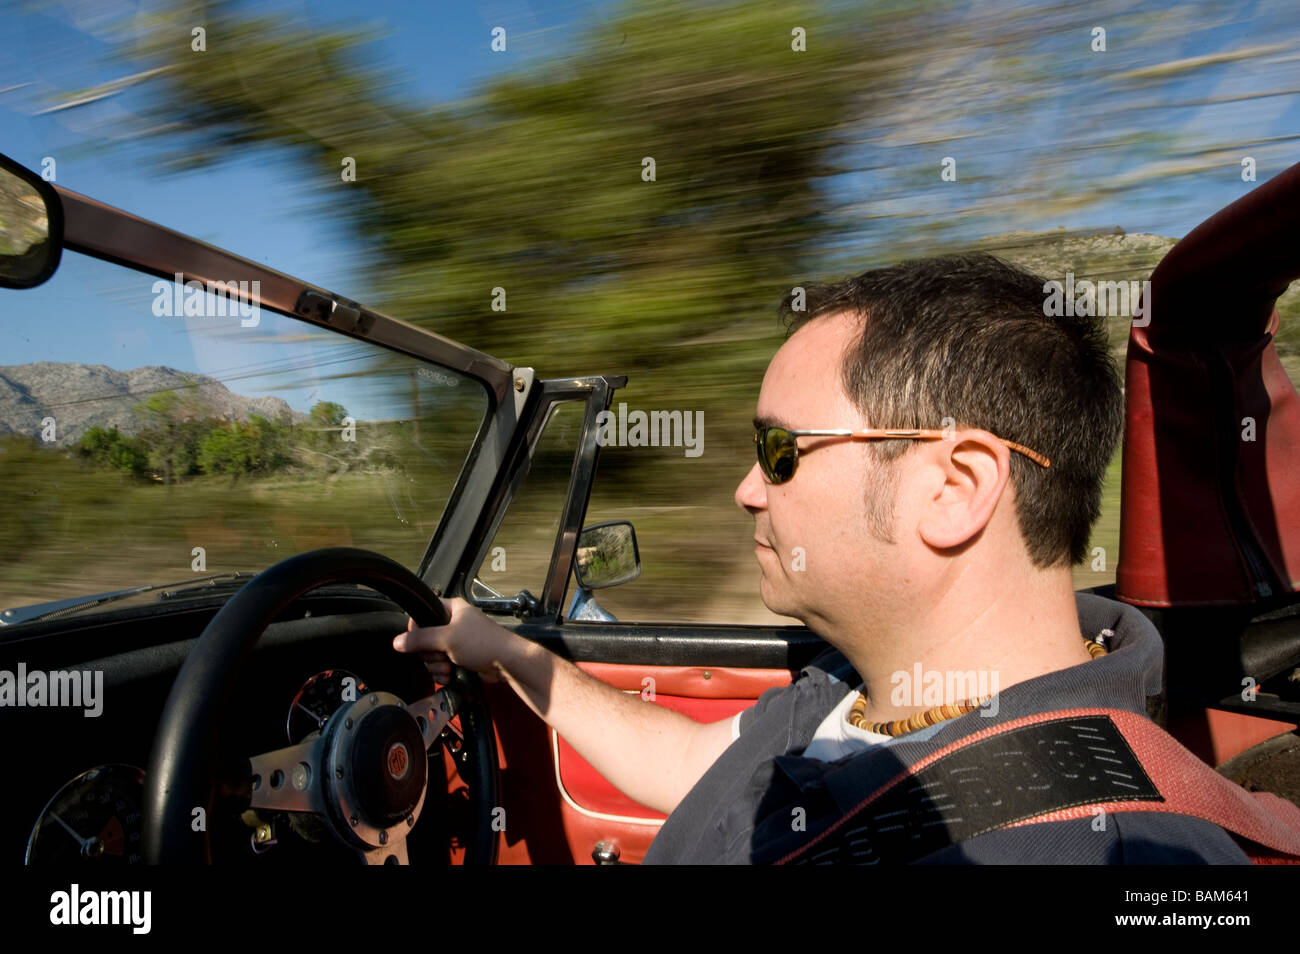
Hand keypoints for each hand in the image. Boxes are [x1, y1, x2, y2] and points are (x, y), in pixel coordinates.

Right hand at [392, 597, 511, 682]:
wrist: (507, 663)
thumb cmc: (483, 643)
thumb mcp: (447, 638)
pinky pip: (441, 666)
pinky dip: (443, 673)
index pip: (423, 614)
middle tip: (441, 657)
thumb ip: (420, 639)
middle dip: (430, 654)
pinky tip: (450, 676)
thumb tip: (397, 642)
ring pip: (432, 656)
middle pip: (424, 639)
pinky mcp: (460, 658)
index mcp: (452, 609)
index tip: (417, 641)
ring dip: (436, 666)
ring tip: (449, 668)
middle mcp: (453, 623)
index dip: (416, 629)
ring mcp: (457, 642)